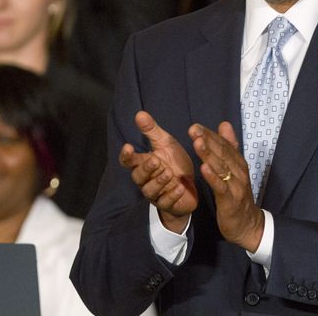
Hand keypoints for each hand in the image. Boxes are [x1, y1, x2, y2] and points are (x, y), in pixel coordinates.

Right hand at [120, 111, 197, 232]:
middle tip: (157, 160)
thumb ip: (152, 131)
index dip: (126, 155)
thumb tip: (139, 113)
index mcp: (144, 164)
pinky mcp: (168, 204)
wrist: (191, 185)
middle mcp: (146, 180)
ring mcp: (156, 194)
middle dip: (146, 168)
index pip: (129, 161)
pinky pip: (166, 202)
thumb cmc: (174, 163)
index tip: (128, 146)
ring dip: (158, 182)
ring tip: (169, 173)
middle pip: (138, 176)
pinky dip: (172, 195)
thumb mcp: (165, 144)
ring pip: (150, 190)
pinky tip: (180, 187)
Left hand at [189, 122, 263, 252]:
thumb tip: (224, 124)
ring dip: (209, 155)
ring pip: (222, 167)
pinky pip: (221, 187)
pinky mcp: (231, 201)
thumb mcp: (234, 169)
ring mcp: (236, 186)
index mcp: (238, 163)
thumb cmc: (237, 195)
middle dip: (208, 140)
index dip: (210, 135)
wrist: (248, 224)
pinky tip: (203, 168)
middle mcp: (239, 172)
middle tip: (194, 129)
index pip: (224, 145)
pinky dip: (213, 177)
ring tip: (197, 143)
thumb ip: (229, 146)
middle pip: (223, 153)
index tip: (196, 126)